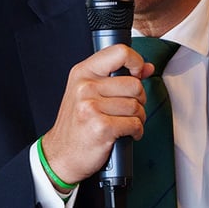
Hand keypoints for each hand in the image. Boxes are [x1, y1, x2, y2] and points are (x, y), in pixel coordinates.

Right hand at [41, 44, 153, 187]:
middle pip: (134, 84)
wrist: (61, 154)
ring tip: (124, 123)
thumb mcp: (89, 93)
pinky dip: (136, 132)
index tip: (138, 73)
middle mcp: (85, 87)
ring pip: (136, 106)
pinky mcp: (101, 127)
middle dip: (139, 100)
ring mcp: (91, 107)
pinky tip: (125, 134)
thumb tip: (147, 68)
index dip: (136, 62)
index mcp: (83, 73)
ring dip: (137, 118)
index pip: (119, 52)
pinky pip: (134, 124)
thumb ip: (117, 77)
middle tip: (127, 109)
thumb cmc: (77, 124)